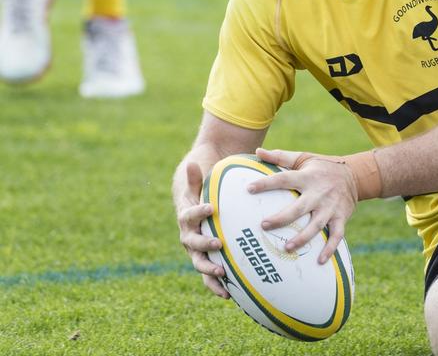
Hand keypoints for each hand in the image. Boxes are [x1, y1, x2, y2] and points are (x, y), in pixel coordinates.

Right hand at [176, 161, 228, 298]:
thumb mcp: (197, 183)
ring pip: (199, 264)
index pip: (189, 214)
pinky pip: (209, 276)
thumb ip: (195, 177)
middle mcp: (188, 236)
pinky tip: (231, 295)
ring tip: (223, 276)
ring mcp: (196, 251)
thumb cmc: (200, 193)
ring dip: (209, 272)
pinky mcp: (205, 261)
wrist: (196, 210)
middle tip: (219, 245)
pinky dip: (217, 286)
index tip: (210, 207)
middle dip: (204, 246)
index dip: (198, 212)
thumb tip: (192, 163)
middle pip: (192, 243)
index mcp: (186, 217)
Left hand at [248, 148, 357, 263]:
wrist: (355, 175)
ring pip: (317, 224)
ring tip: (288, 248)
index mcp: (307, 177)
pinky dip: (330, 249)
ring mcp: (331, 207)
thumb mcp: (303, 158)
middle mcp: (319, 193)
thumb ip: (280, 157)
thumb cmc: (321, 167)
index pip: (284, 179)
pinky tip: (320, 261)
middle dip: (282, 218)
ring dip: (303, 238)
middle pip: (299, 207)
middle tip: (264, 225)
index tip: (249, 189)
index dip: (267, 183)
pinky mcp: (341, 217)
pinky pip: (337, 235)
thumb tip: (257, 152)